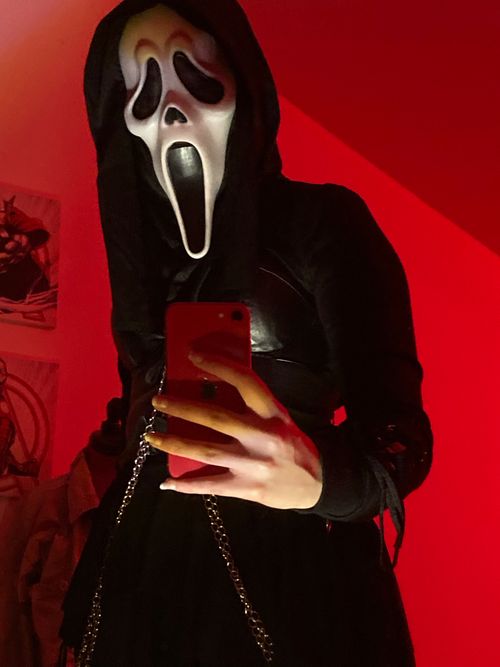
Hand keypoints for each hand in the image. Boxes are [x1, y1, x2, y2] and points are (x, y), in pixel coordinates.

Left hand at [146, 351, 322, 510]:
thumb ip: (251, 406)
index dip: (217, 364)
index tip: (193, 354)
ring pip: (206, 450)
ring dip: (174, 443)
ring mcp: (253, 464)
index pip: (244, 381)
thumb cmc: (291, 444)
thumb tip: (210, 390)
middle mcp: (263, 436)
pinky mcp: (247, 488)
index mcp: (272, 413)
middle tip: (159, 401)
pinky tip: (168, 481)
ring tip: (152, 436)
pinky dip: (187, 484)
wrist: (317, 483)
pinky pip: (211, 484)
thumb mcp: (278, 418)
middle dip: (182, 407)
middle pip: (215, 417)